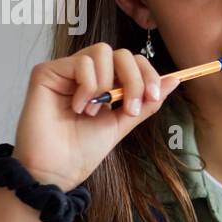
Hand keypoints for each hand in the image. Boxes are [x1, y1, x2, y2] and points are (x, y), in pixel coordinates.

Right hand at [13, 42, 180, 190]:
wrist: (57, 170)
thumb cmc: (83, 150)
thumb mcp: (123, 123)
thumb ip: (147, 102)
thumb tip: (175, 80)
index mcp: (104, 83)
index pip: (132, 61)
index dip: (148, 74)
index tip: (155, 96)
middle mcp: (85, 73)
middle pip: (121, 53)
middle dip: (135, 79)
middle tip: (131, 108)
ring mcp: (66, 70)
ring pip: (102, 51)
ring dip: (107, 84)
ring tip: (95, 111)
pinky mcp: (46, 72)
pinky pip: (81, 62)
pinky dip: (87, 86)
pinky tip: (78, 108)